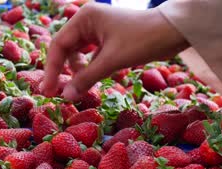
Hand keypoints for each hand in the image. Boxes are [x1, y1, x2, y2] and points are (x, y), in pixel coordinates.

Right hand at [41, 3, 188, 100]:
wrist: (174, 31)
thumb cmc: (143, 40)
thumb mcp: (112, 61)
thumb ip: (86, 78)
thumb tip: (65, 96)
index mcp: (84, 17)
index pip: (58, 45)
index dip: (51, 70)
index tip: (47, 91)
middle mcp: (87, 20)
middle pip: (65, 49)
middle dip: (60, 71)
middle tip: (54, 94)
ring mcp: (97, 29)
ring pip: (76, 53)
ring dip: (74, 72)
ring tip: (74, 89)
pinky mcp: (107, 38)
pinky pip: (89, 56)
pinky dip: (87, 69)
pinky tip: (87, 81)